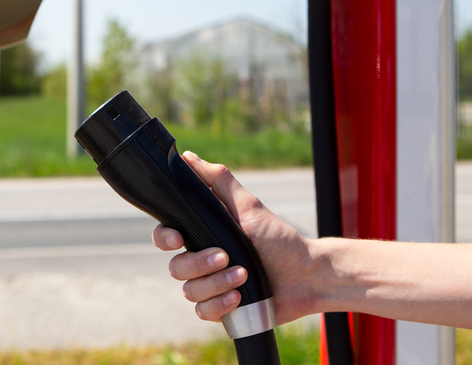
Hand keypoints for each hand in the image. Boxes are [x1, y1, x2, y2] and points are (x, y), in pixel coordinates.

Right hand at [152, 151, 318, 323]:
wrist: (307, 275)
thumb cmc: (279, 239)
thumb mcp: (249, 206)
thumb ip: (218, 181)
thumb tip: (188, 158)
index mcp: (205, 235)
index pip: (167, 237)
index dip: (164, 238)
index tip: (178, 238)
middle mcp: (203, 261)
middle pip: (176, 267)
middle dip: (200, 263)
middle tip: (225, 256)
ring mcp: (211, 286)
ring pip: (189, 291)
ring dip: (216, 283)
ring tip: (243, 276)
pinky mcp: (222, 309)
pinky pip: (203, 312)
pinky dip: (219, 305)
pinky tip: (238, 297)